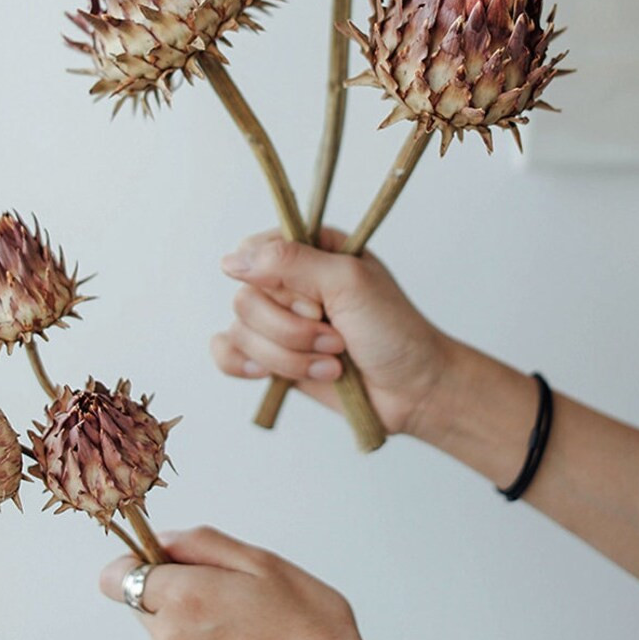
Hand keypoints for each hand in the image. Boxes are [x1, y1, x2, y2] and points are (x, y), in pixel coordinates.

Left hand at [99, 526, 391, 639]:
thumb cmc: (305, 625)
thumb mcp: (259, 561)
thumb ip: (202, 543)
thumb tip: (164, 541)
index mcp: (183, 598)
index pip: (117, 574)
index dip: (141, 558)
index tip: (174, 556)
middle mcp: (170, 637)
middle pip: (140, 598)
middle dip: (169, 583)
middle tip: (223, 582)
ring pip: (161, 626)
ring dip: (186, 613)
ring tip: (240, 613)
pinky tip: (243, 639)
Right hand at [210, 228, 452, 435]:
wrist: (412, 390)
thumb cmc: (393, 330)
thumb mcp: (348, 282)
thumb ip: (290, 262)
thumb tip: (231, 262)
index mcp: (309, 249)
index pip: (255, 252)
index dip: (277, 285)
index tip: (316, 302)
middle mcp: (288, 282)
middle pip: (244, 298)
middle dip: (291, 330)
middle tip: (335, 337)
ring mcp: (277, 320)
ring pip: (240, 331)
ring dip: (288, 357)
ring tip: (331, 361)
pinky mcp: (269, 356)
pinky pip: (226, 354)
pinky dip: (248, 366)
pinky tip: (273, 376)